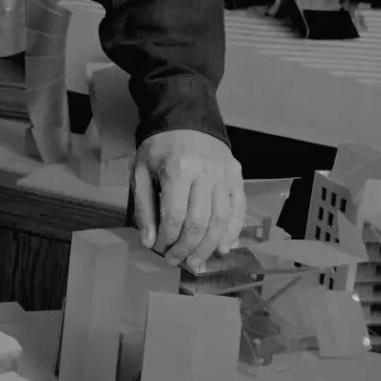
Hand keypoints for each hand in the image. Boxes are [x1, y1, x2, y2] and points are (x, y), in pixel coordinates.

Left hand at [131, 128, 244, 267]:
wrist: (186, 119)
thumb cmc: (159, 148)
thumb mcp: (141, 172)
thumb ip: (144, 208)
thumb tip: (150, 242)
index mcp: (179, 169)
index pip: (174, 215)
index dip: (167, 238)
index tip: (160, 249)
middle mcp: (206, 173)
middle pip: (200, 222)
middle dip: (187, 247)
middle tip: (176, 260)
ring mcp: (226, 176)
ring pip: (221, 221)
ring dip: (209, 247)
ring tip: (196, 262)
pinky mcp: (238, 178)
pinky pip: (238, 211)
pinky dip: (232, 232)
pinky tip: (223, 248)